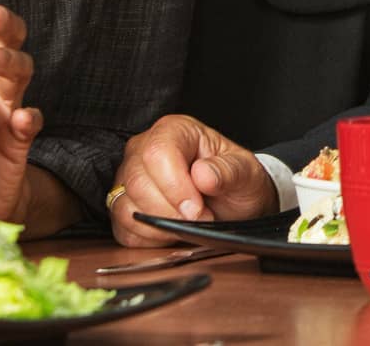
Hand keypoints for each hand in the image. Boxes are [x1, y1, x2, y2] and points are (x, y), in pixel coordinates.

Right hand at [110, 114, 276, 246]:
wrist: (232, 202)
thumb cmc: (234, 180)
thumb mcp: (246, 172)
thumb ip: (228, 170)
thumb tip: (204, 174)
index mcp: (175, 130)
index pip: (158, 153)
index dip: (175, 187)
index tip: (197, 209)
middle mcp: (145, 148)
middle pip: (138, 182)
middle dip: (169, 212)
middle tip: (199, 219)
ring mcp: (129, 177)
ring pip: (125, 207)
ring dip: (159, 227)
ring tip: (186, 224)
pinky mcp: (123, 205)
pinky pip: (123, 229)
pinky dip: (148, 239)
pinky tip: (170, 232)